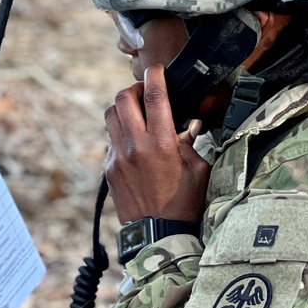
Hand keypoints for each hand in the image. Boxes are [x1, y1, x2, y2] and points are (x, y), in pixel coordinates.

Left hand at [104, 65, 210, 225]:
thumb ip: (192, 144)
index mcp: (161, 144)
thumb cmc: (184, 205)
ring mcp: (117, 158)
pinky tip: (134, 144)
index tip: (156, 70)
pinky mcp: (109, 170)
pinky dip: (120, 134)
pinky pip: (110, 140)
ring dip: (123, 108)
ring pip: (110, 116)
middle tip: (144, 93)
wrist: (159, 236)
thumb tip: (189, 126)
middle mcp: (135, 146)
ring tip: (137, 114)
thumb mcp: (198, 171)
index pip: (154, 96)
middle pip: (122, 99)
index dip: (154, 76)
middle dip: (133, 89)